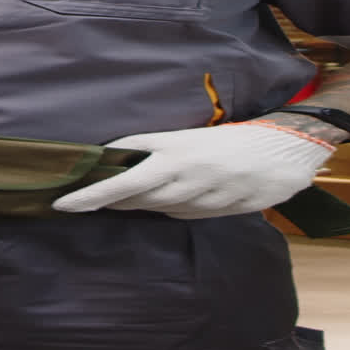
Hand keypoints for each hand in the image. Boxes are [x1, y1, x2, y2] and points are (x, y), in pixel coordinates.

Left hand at [52, 123, 333, 218]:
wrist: (286, 148)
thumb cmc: (232, 134)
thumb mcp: (187, 134)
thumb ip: (153, 148)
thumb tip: (116, 157)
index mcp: (174, 151)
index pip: (122, 179)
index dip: (92, 193)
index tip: (64, 204)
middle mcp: (186, 176)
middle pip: (136, 197)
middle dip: (110, 199)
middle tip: (85, 199)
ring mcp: (204, 197)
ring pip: (158, 209)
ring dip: (139, 204)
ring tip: (124, 197)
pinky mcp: (220, 211)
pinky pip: (185, 215)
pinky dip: (171, 209)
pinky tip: (171, 199)